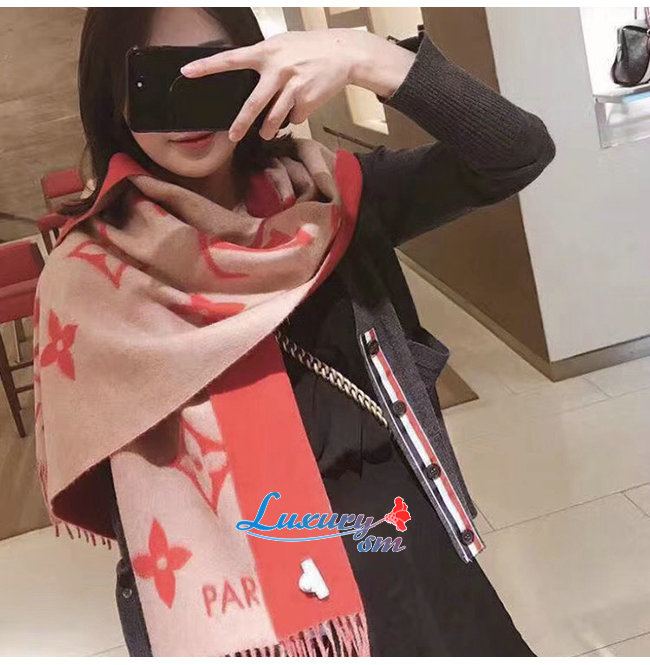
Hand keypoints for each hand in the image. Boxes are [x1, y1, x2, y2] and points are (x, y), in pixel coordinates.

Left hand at [180, 29, 414, 142]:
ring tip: (265, 133)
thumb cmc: (309, 48)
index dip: (207, 67)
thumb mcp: (282, 45)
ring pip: (275, 118)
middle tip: (232, 136)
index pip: (231, 60)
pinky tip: (303, 103)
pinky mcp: (307, 101)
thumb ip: (264, 59)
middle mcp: (277, 70)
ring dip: (269, 128)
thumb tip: (247, 76)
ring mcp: (293, 87)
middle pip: (253, 103)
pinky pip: (294, 117)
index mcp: (266, 52)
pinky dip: (296, 115)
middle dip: (241, 123)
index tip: (187, 72)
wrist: (343, 53)